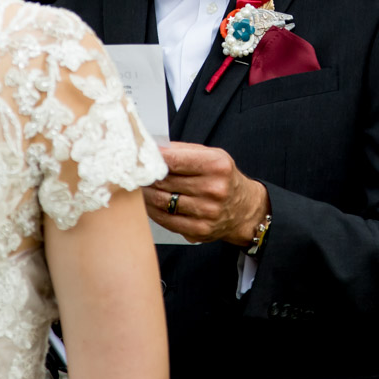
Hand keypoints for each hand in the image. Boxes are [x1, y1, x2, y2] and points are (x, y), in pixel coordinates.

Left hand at [146, 142, 269, 245]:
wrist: (243, 209)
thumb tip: (152, 149)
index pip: (174, 160)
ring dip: (146, 194)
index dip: (153, 158)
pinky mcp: (199, 230)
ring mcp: (207, 212)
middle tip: (135, 172)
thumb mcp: (211, 156)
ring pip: (161, 201)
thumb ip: (183, 151)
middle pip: (165, 181)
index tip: (139, 155)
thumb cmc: (222, 178)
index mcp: (216, 166)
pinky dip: (153, 211)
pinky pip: (166, 219)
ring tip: (141, 187)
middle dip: (146, 176)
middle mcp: (214, 189)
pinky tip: (150, 203)